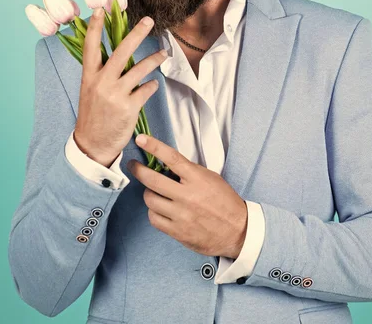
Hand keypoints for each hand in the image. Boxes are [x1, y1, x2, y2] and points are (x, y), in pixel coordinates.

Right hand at [74, 11, 167, 166]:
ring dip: (155, 59)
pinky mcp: (129, 107)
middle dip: (136, 34)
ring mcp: (116, 95)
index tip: (100, 9)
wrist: (92, 145)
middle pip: (121, 52)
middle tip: (149, 20)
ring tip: (164, 54)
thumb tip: (120, 55)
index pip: (91, 47)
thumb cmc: (93, 115)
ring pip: (140, 69)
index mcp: (89, 76)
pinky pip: (147, 89)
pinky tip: (153, 84)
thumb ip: (102, 73)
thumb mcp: (90, 91)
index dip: (95, 28)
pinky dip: (152, 85)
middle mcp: (101, 82)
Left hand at [127, 134, 247, 258]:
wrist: (237, 231)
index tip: (141, 139)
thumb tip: (166, 164)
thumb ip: (189, 171)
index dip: (153, 146)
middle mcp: (187, 196)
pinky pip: (154, 218)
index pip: (171, 158)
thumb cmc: (224, 201)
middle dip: (138, 170)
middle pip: (152, 180)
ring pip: (150, 199)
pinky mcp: (177, 231)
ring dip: (149, 193)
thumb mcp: (211, 178)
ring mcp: (181, 215)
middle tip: (134, 166)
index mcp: (197, 178)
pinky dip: (154, 211)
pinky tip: (160, 209)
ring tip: (154, 192)